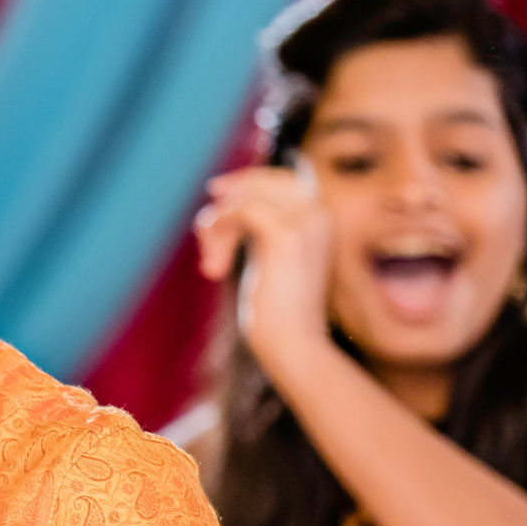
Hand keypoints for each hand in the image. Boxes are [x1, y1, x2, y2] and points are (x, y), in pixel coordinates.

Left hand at [192, 163, 332, 369]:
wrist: (295, 346)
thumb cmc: (279, 315)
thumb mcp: (271, 261)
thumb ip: (260, 230)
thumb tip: (225, 199)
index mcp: (322, 219)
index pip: (283, 178)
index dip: (247, 180)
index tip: (216, 191)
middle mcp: (319, 214)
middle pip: (261, 183)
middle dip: (226, 205)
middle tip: (204, 235)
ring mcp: (305, 222)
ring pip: (245, 197)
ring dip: (217, 225)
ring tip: (212, 262)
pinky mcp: (285, 236)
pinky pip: (240, 210)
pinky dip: (218, 230)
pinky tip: (214, 266)